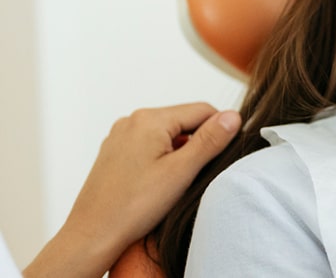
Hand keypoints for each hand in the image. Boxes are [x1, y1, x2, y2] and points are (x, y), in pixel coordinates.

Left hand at [23, 103, 240, 277]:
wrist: (92, 236)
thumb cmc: (132, 207)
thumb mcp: (181, 172)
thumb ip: (210, 140)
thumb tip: (233, 116)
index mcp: (150, 119)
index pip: (203, 110)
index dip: (220, 131)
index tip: (223, 156)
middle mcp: (132, 121)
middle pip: (184, 121)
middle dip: (198, 143)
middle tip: (198, 174)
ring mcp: (121, 137)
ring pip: (167, 135)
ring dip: (180, 152)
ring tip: (178, 182)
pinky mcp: (115, 153)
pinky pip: (149, 146)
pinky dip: (162, 159)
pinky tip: (160, 183)